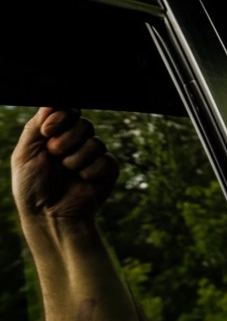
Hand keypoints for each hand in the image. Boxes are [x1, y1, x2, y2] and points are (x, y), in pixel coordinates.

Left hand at [11, 108, 118, 224]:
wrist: (48, 217)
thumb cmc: (32, 188)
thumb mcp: (24, 154)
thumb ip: (35, 126)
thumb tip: (51, 103)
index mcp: (57, 134)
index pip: (68, 111)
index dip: (61, 117)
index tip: (48, 131)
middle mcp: (77, 141)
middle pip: (83, 124)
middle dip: (65, 142)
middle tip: (54, 157)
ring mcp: (93, 155)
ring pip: (94, 142)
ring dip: (75, 161)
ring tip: (67, 173)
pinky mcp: (108, 169)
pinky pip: (105, 160)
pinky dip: (89, 172)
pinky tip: (81, 182)